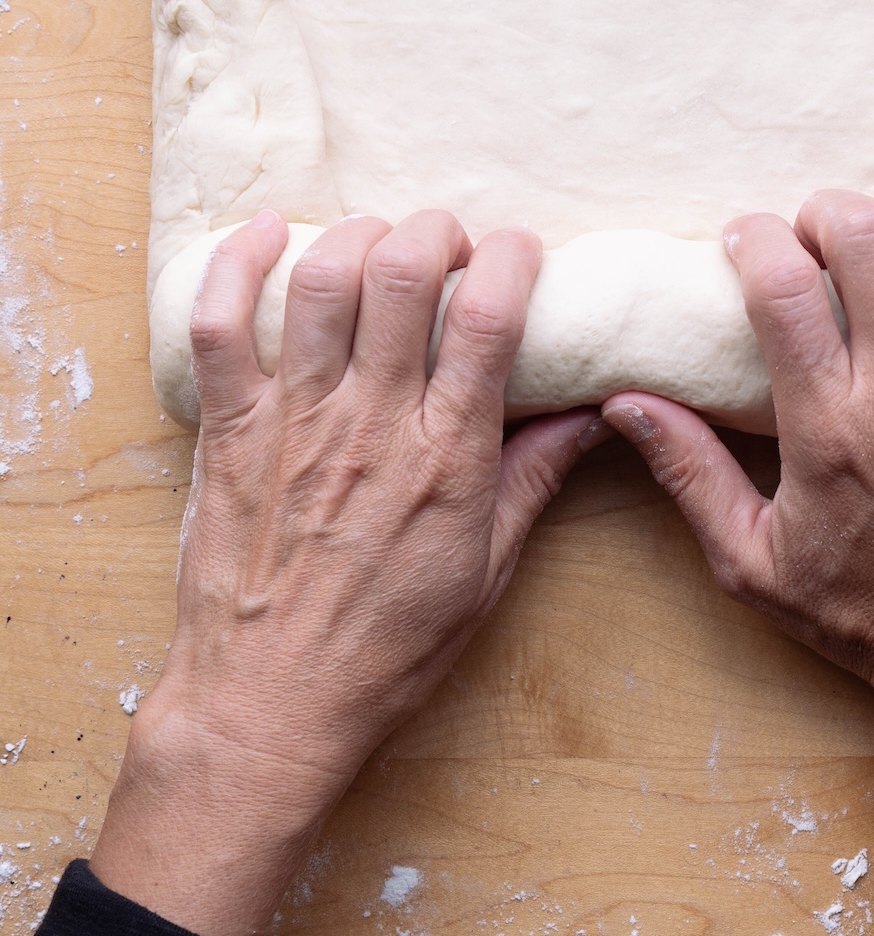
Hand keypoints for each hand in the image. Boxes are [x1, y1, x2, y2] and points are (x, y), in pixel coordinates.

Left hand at [92, 210, 605, 935]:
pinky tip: (267, 235)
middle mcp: (371, 424)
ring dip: (356, 234)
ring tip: (377, 243)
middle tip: (446, 243)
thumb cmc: (385, 651)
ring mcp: (294, 422)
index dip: (510, 260)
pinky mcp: (230, 431)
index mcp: (445, 458)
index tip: (518, 252)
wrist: (270, 704)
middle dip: (434, 230)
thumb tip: (590, 416)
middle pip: (402, 272)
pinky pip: (220, 323)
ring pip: (321, 280)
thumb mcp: (486, 574)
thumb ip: (533, 480)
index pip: (487, 320)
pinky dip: (238, 262)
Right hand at [603, 190, 873, 928]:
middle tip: (813, 232)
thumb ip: (688, 472)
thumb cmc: (866, 617)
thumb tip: (625, 401)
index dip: (754, 238)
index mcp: (829, 429)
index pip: (783, 285)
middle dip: (826, 211)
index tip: (744, 240)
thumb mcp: (750, 562)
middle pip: (868, 237)